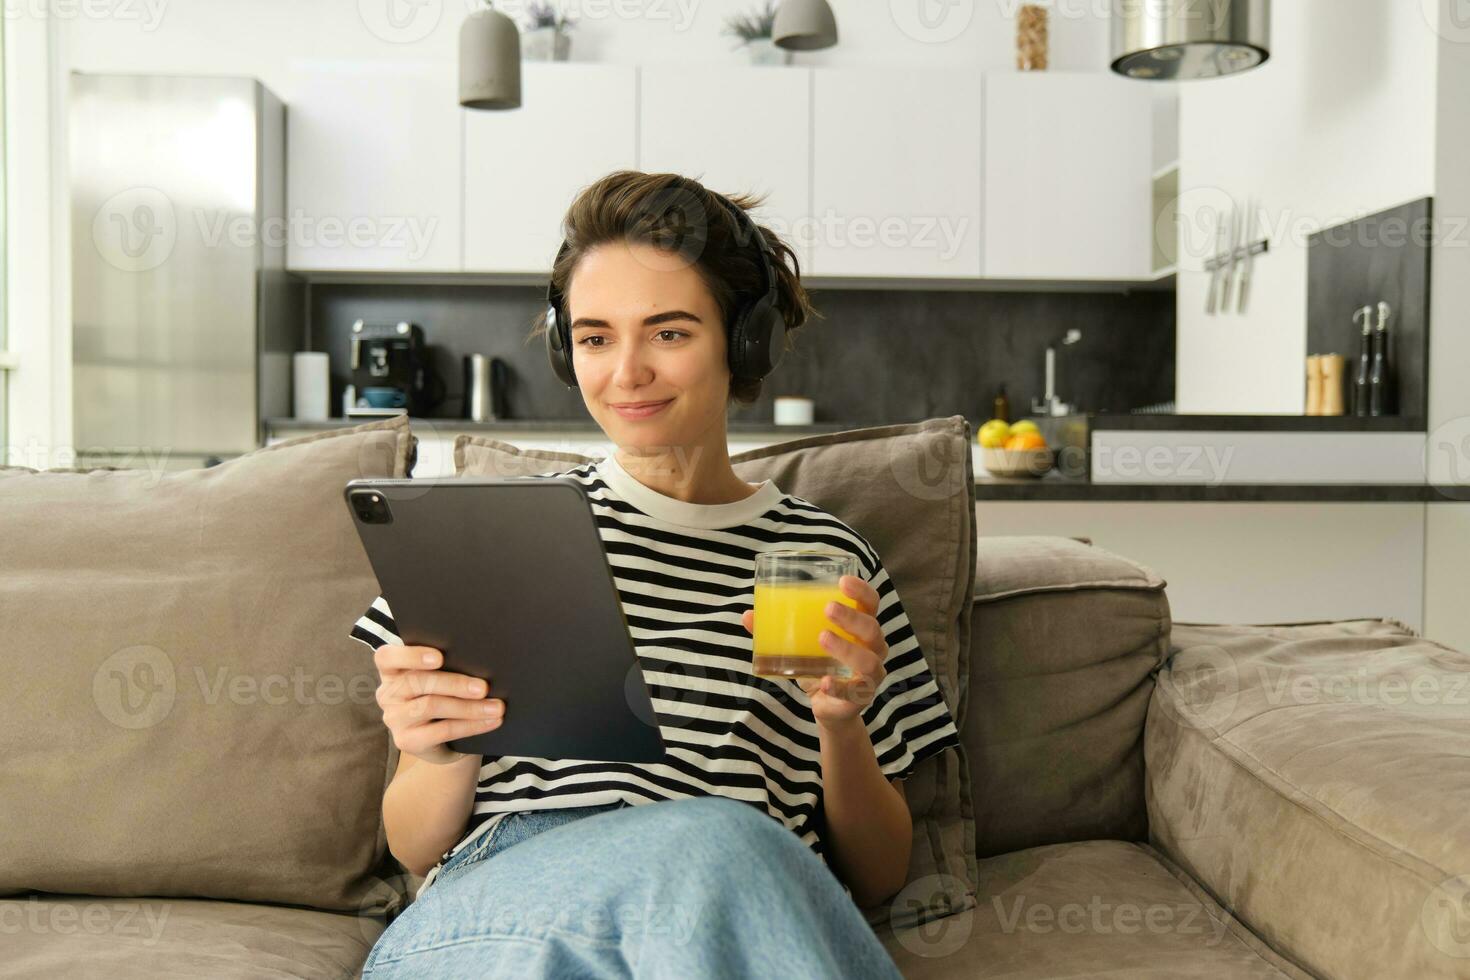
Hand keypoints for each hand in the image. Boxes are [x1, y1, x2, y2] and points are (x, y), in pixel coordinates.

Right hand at [372, 644, 503, 764]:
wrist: (444, 739)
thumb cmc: (444, 696)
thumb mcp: (439, 678)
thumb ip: (448, 665)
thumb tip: (480, 660)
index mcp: (392, 670)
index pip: (387, 657)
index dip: (411, 655)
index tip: (439, 657)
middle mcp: (388, 694)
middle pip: (417, 682)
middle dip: (455, 683)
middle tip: (484, 687)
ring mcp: (395, 719)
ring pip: (431, 706)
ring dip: (468, 707)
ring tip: (496, 707)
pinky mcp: (407, 741)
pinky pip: (442, 731)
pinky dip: (471, 725)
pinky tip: (491, 721)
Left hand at [742, 574, 886, 731]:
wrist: (829, 706)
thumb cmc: (820, 665)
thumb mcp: (802, 644)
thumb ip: (778, 630)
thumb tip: (748, 616)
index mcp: (861, 628)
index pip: (870, 603)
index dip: (861, 590)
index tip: (843, 581)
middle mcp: (873, 649)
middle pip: (872, 629)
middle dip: (851, 617)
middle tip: (828, 608)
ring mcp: (870, 675)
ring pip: (869, 661)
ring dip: (847, 648)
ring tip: (823, 638)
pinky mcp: (860, 698)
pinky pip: (854, 692)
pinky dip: (839, 687)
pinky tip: (825, 682)